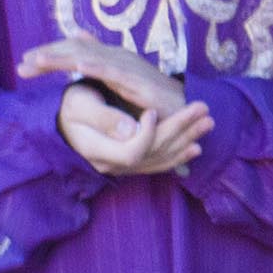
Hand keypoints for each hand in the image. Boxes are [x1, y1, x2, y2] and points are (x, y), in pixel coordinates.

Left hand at [18, 35, 184, 118]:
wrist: (184, 105)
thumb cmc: (152, 94)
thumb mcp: (120, 76)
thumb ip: (99, 60)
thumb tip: (80, 37)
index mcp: (111, 56)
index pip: (74, 49)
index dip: (50, 54)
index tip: (26, 64)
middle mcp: (117, 56)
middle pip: (76, 51)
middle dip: (48, 56)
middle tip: (22, 65)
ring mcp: (127, 67)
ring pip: (88, 58)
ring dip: (61, 59)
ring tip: (37, 62)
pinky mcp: (137, 81)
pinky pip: (112, 72)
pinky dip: (94, 67)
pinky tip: (77, 67)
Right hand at [56, 80, 213, 176]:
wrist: (65, 119)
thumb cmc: (72, 107)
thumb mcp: (80, 105)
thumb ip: (104, 118)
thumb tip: (131, 129)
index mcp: (97, 150)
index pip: (132, 151)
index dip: (148, 133)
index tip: (153, 110)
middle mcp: (112, 164)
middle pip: (153, 153)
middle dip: (179, 130)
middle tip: (203, 109)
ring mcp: (122, 168)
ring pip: (159, 158)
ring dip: (186, 140)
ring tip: (208, 122)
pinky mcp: (131, 164)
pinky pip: (156, 164)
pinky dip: (178, 156)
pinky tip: (196, 148)